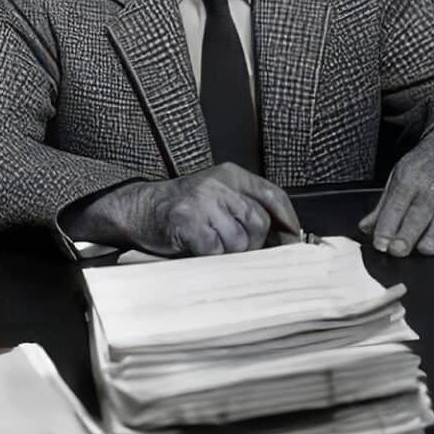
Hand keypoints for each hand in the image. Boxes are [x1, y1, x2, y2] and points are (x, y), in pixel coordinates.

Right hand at [81, 162, 300, 255]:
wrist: (139, 209)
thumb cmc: (185, 208)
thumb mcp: (218, 196)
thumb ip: (246, 207)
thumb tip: (284, 238)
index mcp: (231, 174)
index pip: (272, 194)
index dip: (287, 220)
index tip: (294, 240)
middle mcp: (218, 183)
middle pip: (258, 222)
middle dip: (254, 244)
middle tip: (237, 250)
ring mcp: (202, 201)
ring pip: (239, 241)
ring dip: (230, 254)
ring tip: (213, 248)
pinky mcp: (188, 222)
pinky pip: (216, 251)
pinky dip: (211, 259)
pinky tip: (199, 251)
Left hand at [358, 118, 433, 256]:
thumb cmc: (429, 164)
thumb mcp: (401, 174)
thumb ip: (384, 205)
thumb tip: (365, 229)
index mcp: (410, 176)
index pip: (395, 204)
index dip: (386, 227)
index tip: (380, 245)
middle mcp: (433, 185)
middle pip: (418, 215)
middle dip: (406, 237)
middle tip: (397, 251)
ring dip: (432, 240)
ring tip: (423, 248)